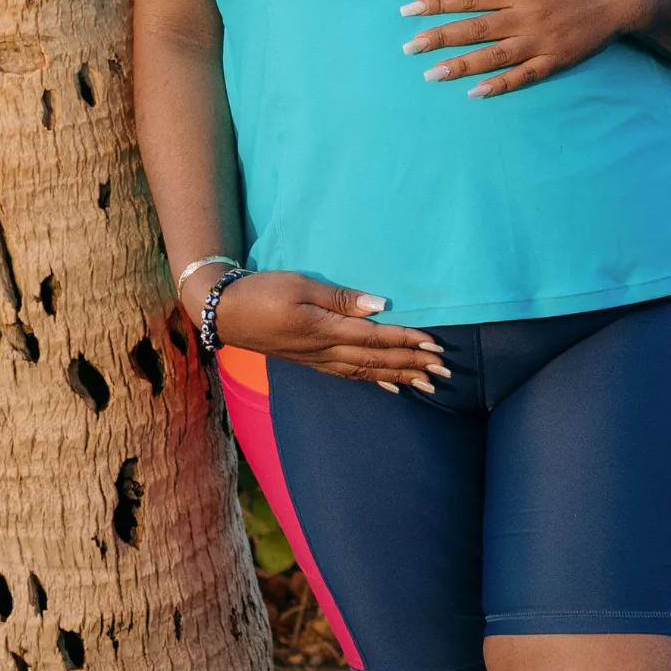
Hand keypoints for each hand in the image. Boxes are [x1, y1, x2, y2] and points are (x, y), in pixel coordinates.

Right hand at [211, 268, 448, 392]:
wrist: (225, 313)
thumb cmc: (262, 291)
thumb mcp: (300, 285)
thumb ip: (341, 297)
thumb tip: (379, 306)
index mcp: (326, 330)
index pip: (377, 338)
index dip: (408, 342)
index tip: (436, 345)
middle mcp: (326, 350)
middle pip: (378, 360)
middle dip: (413, 365)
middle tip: (444, 371)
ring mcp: (319, 359)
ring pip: (368, 371)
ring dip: (400, 377)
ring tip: (427, 383)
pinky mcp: (312, 361)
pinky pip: (351, 375)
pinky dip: (375, 380)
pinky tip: (391, 386)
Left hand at [400, 0, 655, 97]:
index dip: (436, 4)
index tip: (409, 12)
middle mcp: (526, 15)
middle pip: (475, 29)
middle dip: (439, 37)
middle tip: (409, 48)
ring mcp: (541, 40)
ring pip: (494, 56)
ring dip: (461, 65)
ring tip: (432, 74)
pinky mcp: (556, 59)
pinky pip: (524, 75)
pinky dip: (500, 85)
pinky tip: (476, 92)